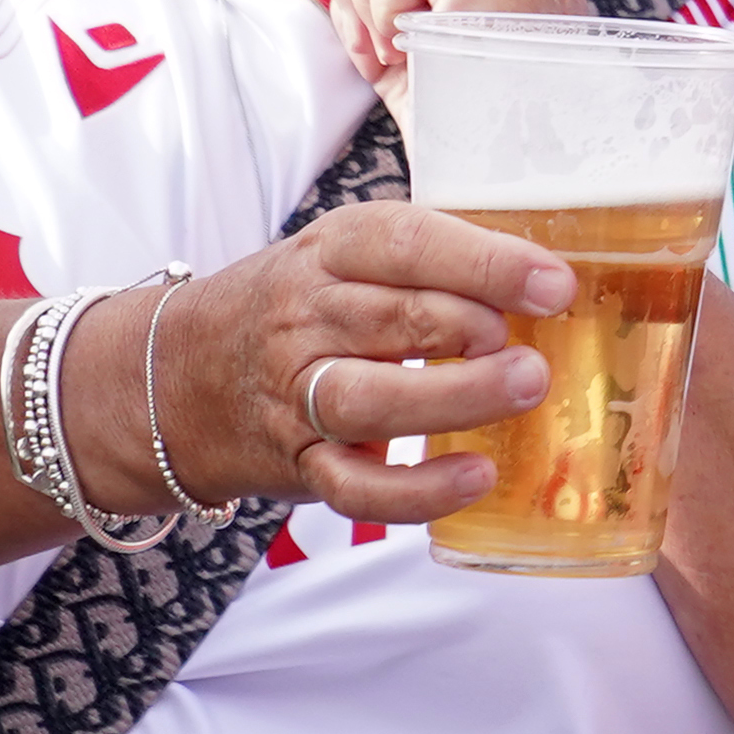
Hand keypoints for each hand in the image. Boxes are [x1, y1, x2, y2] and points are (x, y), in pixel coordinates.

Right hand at [75, 199, 578, 524]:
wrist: (179, 376)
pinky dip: (417, 490)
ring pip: (370, 399)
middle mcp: (306, 318)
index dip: (485, 262)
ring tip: (522, 390)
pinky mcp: (299, 463)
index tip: (553, 284)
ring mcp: (295, 394)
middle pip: (391, 318)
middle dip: (472, 329)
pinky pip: (355, 487)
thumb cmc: (302, 307)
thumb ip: (436, 262)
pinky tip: (475, 476)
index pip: (405, 243)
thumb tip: (554, 282)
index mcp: (331, 252)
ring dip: (452, 398)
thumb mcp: (349, 256)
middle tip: (538, 348)